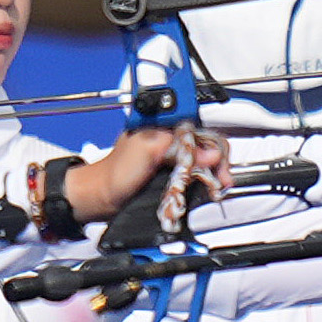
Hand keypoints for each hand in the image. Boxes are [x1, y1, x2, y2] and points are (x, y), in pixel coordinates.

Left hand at [65, 125, 227, 227]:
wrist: (99, 197)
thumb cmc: (113, 173)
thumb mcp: (147, 152)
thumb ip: (177, 148)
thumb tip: (209, 154)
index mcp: (164, 123)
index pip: (201, 128)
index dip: (214, 145)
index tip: (219, 163)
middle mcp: (169, 137)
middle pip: (205, 143)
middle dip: (218, 161)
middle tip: (222, 179)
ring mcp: (170, 156)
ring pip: (202, 159)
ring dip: (213, 172)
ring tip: (217, 187)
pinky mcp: (169, 172)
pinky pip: (194, 173)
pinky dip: (204, 181)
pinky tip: (208, 188)